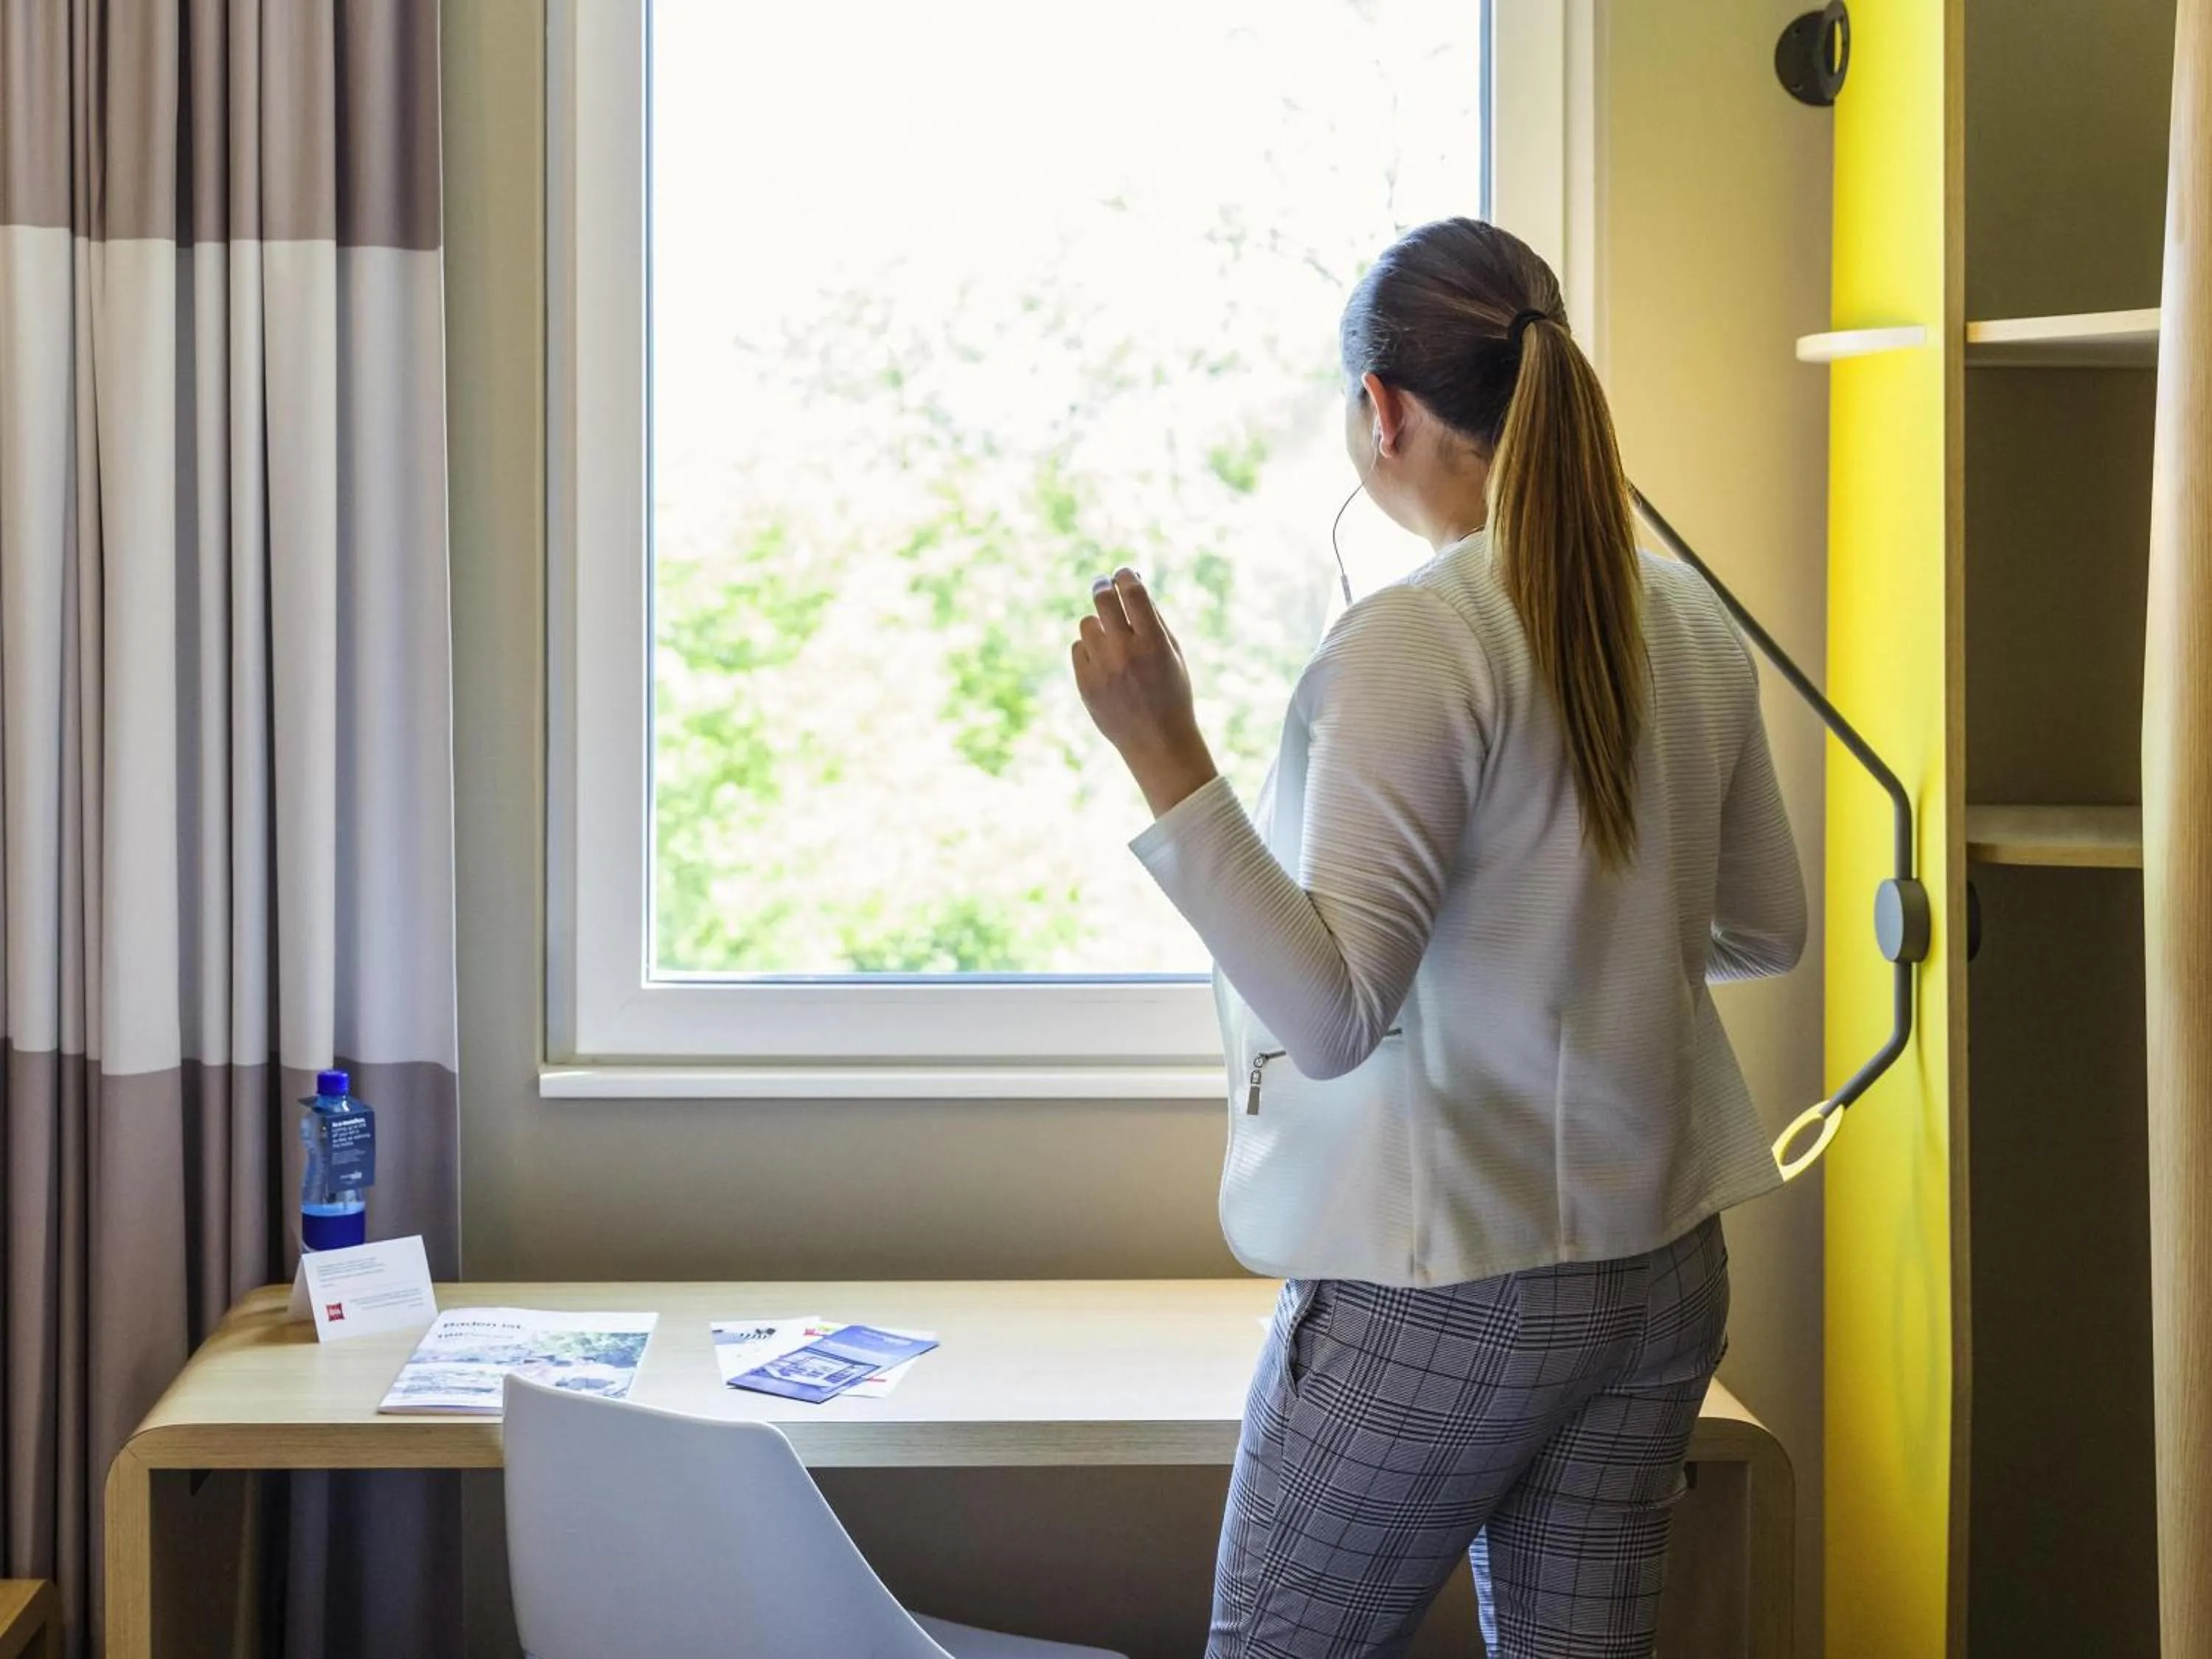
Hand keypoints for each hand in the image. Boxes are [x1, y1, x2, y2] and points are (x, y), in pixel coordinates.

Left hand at [1071, 569, 1219, 816]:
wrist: (1157, 741)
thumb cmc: (1170, 691)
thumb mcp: (1172, 653)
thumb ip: (1152, 618)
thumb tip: (1131, 582)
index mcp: (1153, 642)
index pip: (1132, 592)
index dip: (1125, 575)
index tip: (1122, 573)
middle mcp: (1125, 652)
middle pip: (1102, 599)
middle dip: (1103, 587)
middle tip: (1104, 586)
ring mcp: (1102, 669)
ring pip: (1087, 624)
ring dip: (1099, 624)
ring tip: (1112, 640)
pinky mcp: (1085, 684)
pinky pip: (1078, 648)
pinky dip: (1089, 650)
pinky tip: (1104, 664)